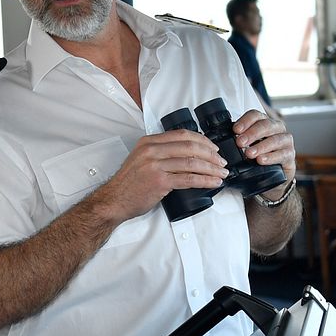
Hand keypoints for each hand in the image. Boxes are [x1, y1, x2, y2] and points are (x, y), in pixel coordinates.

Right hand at [96, 129, 227, 221]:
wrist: (114, 200)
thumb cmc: (129, 183)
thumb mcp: (141, 159)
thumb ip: (160, 152)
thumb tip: (187, 153)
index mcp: (148, 142)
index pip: (182, 135)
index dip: (203, 140)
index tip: (213, 148)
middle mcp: (151, 151)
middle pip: (190, 147)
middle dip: (211, 154)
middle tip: (221, 162)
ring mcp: (155, 166)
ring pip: (192, 163)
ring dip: (212, 168)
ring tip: (222, 173)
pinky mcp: (160, 182)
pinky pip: (189, 179)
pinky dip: (205, 180)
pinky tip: (214, 182)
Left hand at [232, 110, 295, 199]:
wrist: (272, 177)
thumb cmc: (256, 157)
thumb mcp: (246, 146)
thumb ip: (236, 139)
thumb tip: (216, 138)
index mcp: (264, 122)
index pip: (255, 115)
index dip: (245, 121)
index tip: (235, 130)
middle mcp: (276, 129)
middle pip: (266, 125)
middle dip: (251, 133)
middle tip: (239, 143)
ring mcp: (285, 141)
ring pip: (275, 139)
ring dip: (261, 146)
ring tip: (249, 153)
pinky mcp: (290, 155)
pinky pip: (283, 154)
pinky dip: (271, 157)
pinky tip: (262, 161)